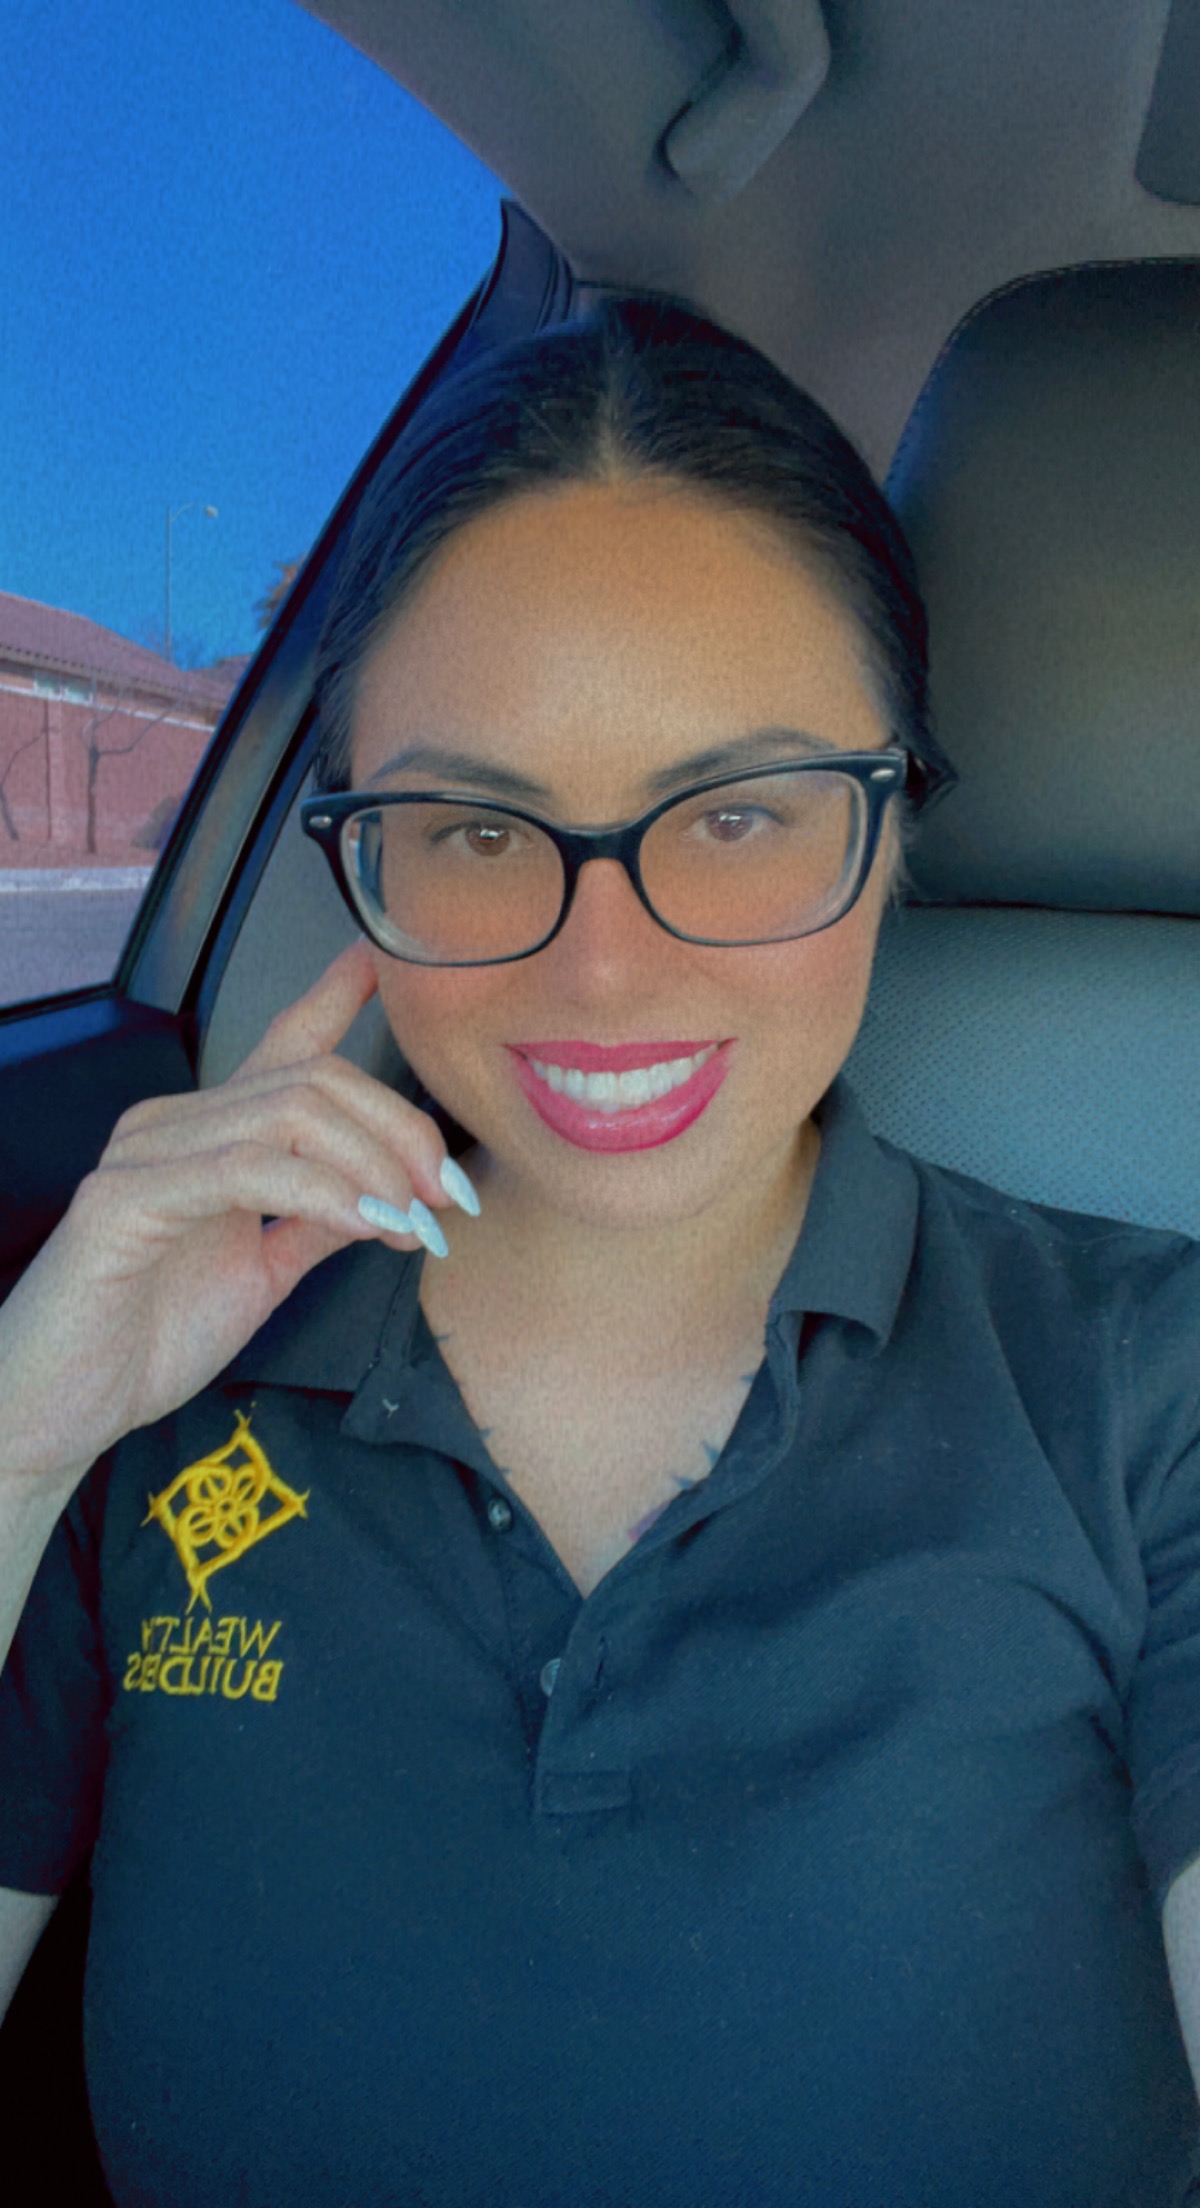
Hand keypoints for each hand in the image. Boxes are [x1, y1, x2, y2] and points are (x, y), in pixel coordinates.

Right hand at [0, 939, 475, 1486]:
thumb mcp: (260, 1273)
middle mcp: (173, 1125)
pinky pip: (246, 1169)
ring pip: (288, 1112)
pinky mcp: (125, 1198)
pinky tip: (366, 1223)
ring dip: (372, 1165)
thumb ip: (315, 1223)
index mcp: (209, 1136)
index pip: (282, 1046)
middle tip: (445, 1195)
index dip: (335, 998)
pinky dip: (323, 1192)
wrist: (62, 1409)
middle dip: (399, 1129)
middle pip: (313, 1079)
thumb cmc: (146, 1340)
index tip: (383, 964)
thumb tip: (390, 1194)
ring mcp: (145, 1153)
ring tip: (412, 1220)